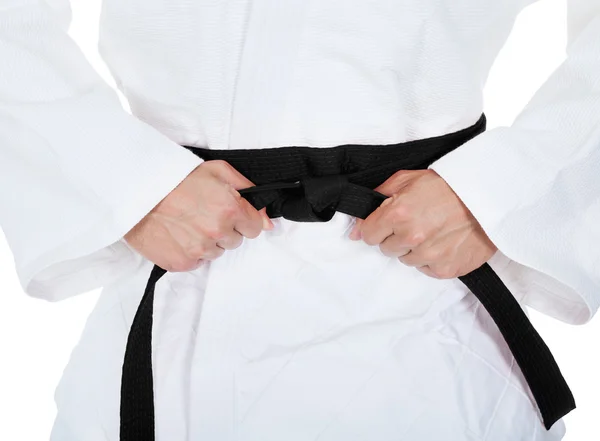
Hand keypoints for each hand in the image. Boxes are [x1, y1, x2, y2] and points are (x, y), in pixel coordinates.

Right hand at [124, 160, 272, 271]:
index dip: (241, 219)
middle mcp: (218, 232)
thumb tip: (267, 221)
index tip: (227, 212)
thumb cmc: (176, 177)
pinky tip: (178, 234)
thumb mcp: (218, 171)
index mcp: (231, 209)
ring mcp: (200, 249)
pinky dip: (190, 251)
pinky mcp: (183, 262)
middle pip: (235, 241)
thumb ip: (248, 192)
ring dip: (207, 241)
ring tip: (187, 222)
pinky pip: (197, 261)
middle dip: (224, 229)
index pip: (255, 228)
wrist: (137, 190)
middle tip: (202, 214)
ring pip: (217, 252)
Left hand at [349, 169, 496, 278]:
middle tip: (418, 221)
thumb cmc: (450, 185)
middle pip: (386, 248)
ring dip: (415, 248)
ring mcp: (429, 256)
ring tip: (434, 230)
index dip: (377, 227)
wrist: (490, 196)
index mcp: (398, 214)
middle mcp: (411, 237)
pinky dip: (432, 259)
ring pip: (406, 260)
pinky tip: (444, 241)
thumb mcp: (408, 179)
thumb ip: (377, 199)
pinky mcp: (445, 269)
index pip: (367, 235)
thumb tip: (356, 229)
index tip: (388, 222)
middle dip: (397, 236)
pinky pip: (426, 269)